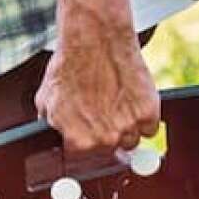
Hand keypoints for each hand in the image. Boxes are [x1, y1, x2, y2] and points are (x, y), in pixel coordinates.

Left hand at [36, 19, 159, 160]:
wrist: (95, 40)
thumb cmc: (69, 67)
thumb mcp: (46, 101)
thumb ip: (53, 125)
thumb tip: (56, 136)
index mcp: (79, 142)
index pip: (83, 158)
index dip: (83, 143)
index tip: (86, 134)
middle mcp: (105, 139)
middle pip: (109, 152)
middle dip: (105, 137)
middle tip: (102, 116)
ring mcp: (129, 126)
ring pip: (132, 142)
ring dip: (126, 130)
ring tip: (117, 106)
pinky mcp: (149, 112)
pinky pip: (151, 128)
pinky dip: (145, 119)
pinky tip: (132, 102)